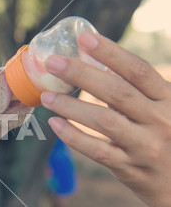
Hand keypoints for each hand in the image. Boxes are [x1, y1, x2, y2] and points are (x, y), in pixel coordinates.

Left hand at [40, 31, 170, 206]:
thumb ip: (133, 91)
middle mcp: (159, 120)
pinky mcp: (130, 168)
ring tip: (46, 96)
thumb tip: (91, 63)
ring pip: (104, 121)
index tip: (84, 38)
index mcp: (167, 99)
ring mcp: (145, 146)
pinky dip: (74, 137)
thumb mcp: (160, 109)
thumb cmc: (165, 137)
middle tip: (53, 63)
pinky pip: (98, 151)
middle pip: (117, 92)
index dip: (111, 52)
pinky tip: (55, 125)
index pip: (138, 70)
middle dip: (82, 75)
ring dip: (72, 106)